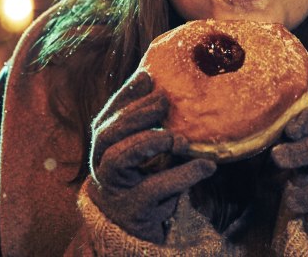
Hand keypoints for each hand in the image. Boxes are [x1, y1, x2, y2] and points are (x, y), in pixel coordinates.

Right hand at [87, 70, 216, 242]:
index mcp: (103, 147)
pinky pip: (154, 188)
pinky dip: (183, 174)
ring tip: (178, 138)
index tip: (148, 77)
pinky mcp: (134, 210)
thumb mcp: (143, 149)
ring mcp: (115, 189)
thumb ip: (146, 123)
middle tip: (163, 102)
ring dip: (149, 141)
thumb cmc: (141, 178)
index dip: (125, 95)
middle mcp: (101, 166)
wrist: (130, 229)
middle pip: (107, 134)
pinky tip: (206, 166)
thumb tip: (160, 83)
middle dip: (135, 114)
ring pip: (119, 159)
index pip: (107, 116)